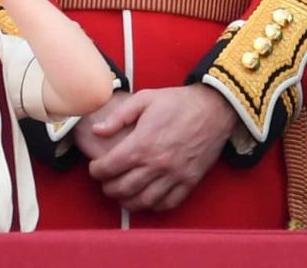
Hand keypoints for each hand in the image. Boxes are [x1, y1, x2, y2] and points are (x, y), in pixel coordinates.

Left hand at [84, 85, 234, 211]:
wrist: (212, 109)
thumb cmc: (176, 102)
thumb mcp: (143, 99)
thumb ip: (117, 117)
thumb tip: (97, 131)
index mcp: (142, 143)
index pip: (110, 167)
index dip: (96, 171)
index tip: (94, 168)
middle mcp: (157, 164)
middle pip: (124, 188)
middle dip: (108, 188)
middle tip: (104, 183)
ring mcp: (174, 176)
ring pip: (144, 201)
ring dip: (128, 201)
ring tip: (120, 195)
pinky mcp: (189, 182)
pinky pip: (168, 203)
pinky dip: (153, 206)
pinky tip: (145, 199)